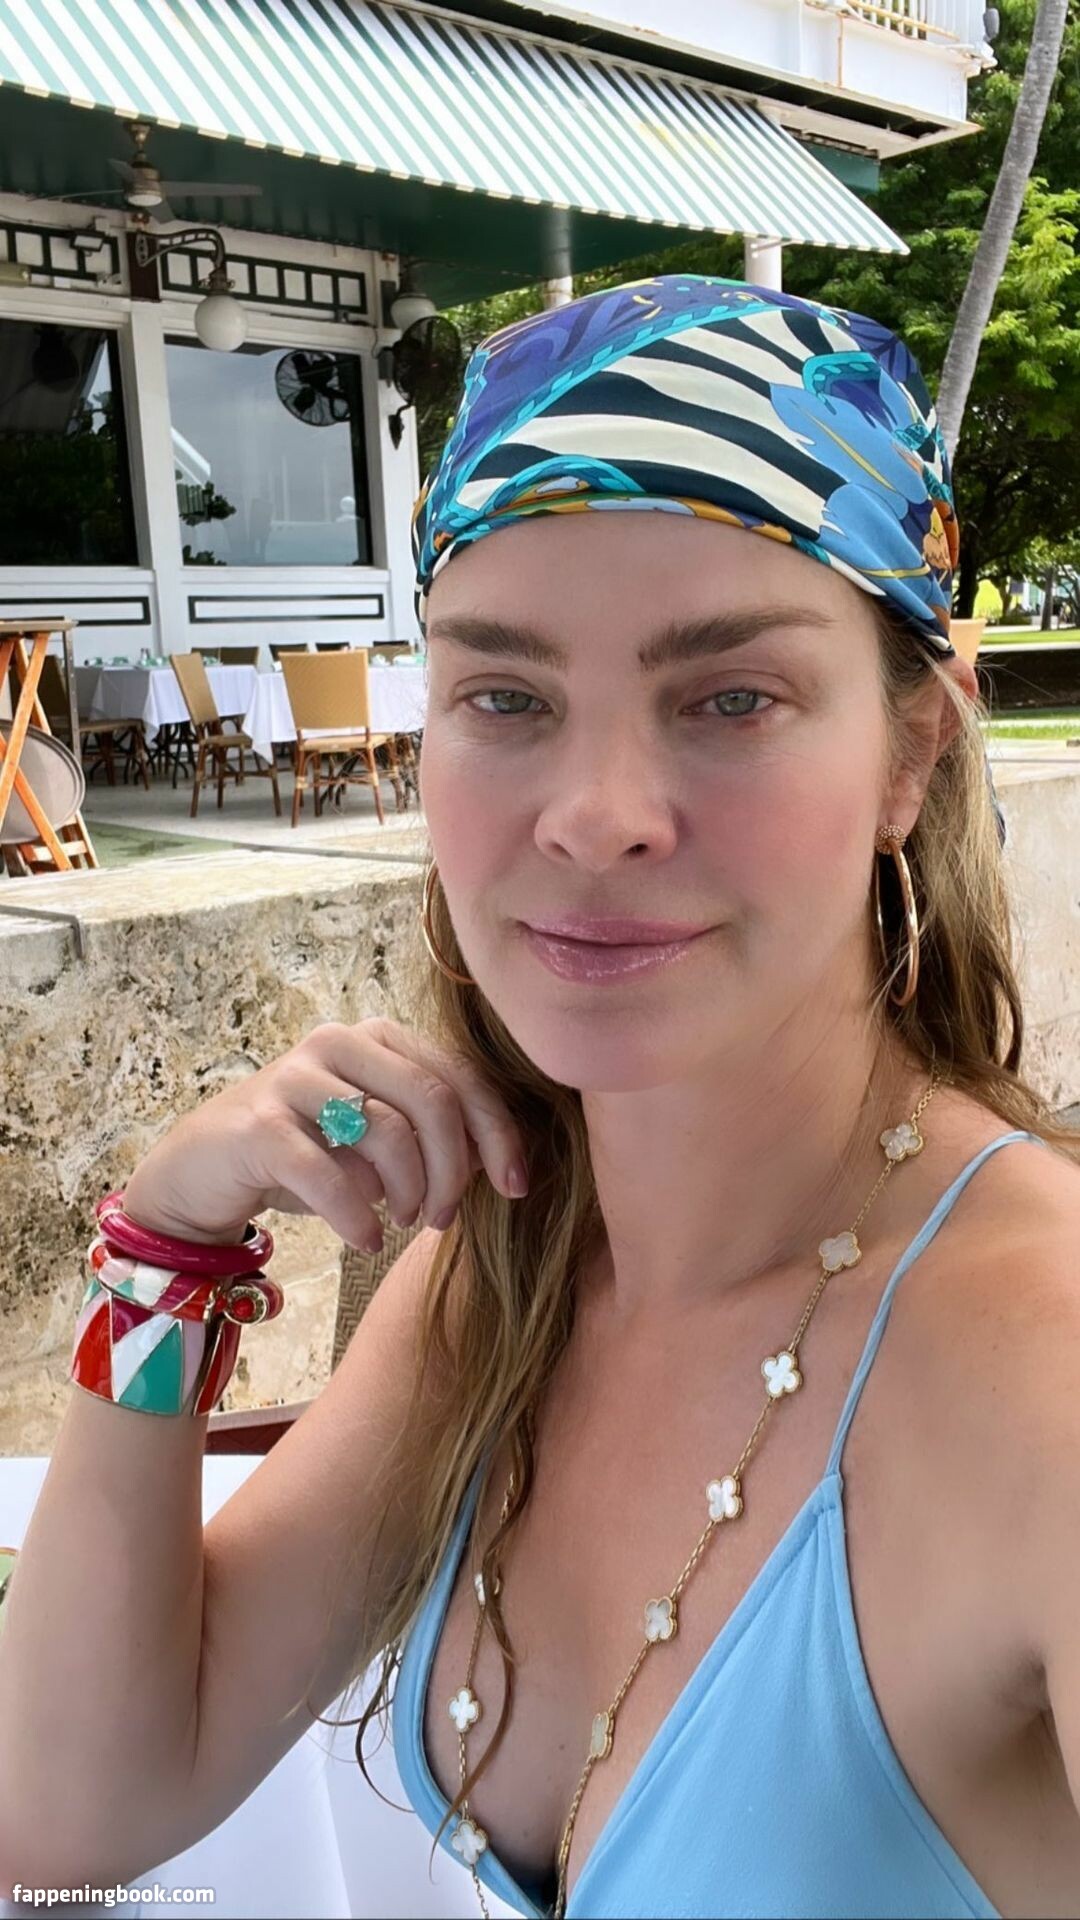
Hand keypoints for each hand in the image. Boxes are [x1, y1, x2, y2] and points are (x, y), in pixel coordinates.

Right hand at [121, 1017, 527, 1249]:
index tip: (515, 1188)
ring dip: (408, 1192)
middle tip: (442, 1217)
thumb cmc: (307, 1152)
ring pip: (387, 1132)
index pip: (461, 1077)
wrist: (207, 1168)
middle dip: (453, 1170)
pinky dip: (358, 1215)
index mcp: (380, 1037)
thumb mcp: (377, 1140)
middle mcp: (340, 1042)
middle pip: (432, 1100)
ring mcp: (295, 1077)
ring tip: (401, 1221)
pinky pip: (328, 1173)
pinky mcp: (259, 1123)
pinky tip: (365, 1238)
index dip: (498, 1134)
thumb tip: (499, 1166)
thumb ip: (433, 1138)